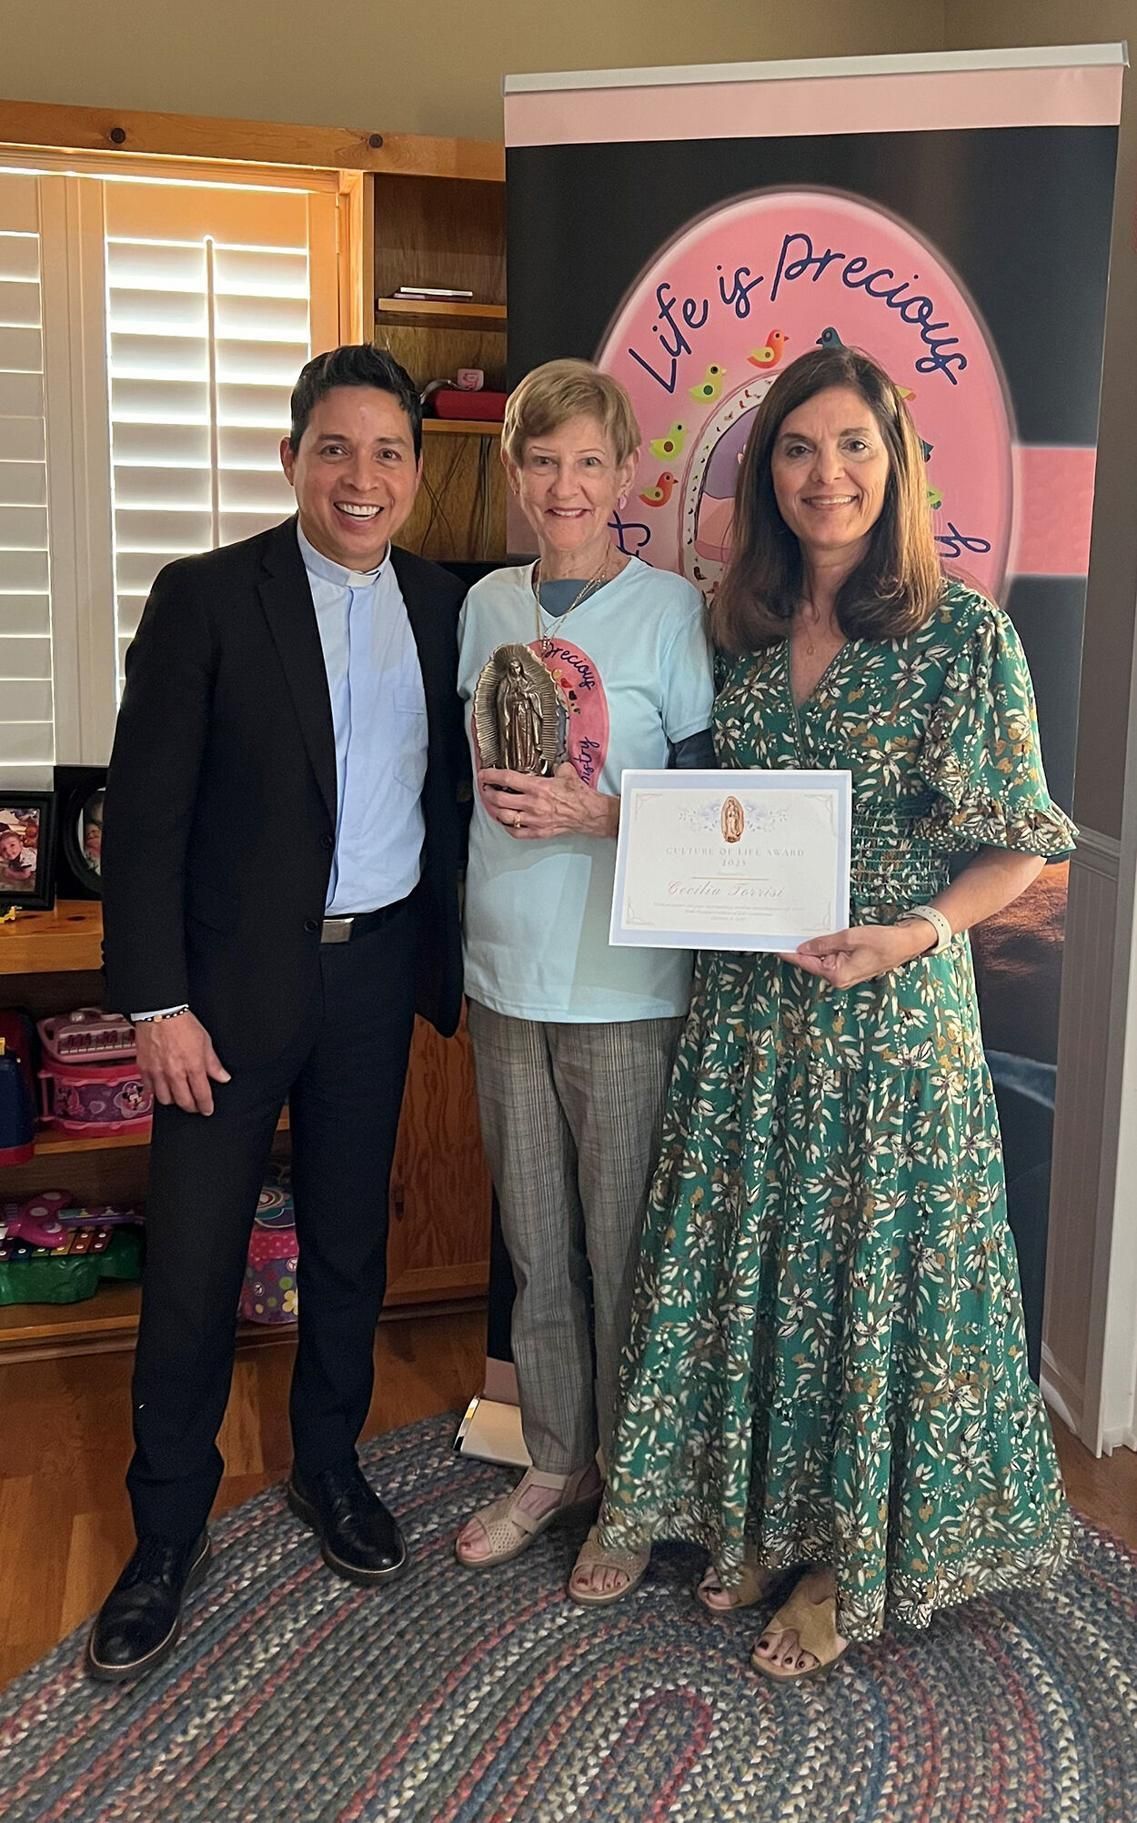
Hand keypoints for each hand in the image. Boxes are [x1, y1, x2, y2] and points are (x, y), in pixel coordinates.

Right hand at [135, 1011, 230, 1114]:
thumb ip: (213, 1063)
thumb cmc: (182, 1023)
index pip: (202, 1095)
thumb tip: (223, 1077)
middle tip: (195, 1106)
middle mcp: (175, 1073)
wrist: (159, 1012)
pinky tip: (161, 1088)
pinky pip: (149, 1090)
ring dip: (173, 1101)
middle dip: (191, 1107)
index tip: (207, 1110)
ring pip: (165, 1100)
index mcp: (193, 1066)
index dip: (206, 1106)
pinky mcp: (144, 1069)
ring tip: (178, 1096)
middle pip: (184, 1102)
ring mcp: (158, 1072)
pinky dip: (155, 1092)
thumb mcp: (205, 1042)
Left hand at [478, 763, 618, 840]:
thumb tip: (552, 764)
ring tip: (491, 804)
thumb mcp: (567, 772)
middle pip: (500, 800)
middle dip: (487, 794)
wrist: (590, 814)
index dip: (491, 776)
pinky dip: (507, 826)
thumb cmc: (580, 796)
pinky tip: (505, 821)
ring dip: (494, 810)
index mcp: (538, 787)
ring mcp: (534, 820)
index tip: (484, 774)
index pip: (507, 779)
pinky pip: (516, 832)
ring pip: (504, 817)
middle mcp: (533, 804)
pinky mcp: (538, 832)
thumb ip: (555, 766)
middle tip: (485, 789)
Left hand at [779, 920, 933, 988]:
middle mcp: (838, 978)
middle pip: (810, 961)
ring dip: (812, 945)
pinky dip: (823, 946)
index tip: (774, 943)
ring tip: (799, 929)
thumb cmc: (884, 942)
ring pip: (820, 958)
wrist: (906, 944)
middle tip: (785, 930)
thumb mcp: (851, 938)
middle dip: (799, 946)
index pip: (805, 962)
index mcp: (837, 975)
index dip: (789, 952)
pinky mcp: (848, 966)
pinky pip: (830, 956)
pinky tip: (818, 934)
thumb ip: (825, 943)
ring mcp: (843, 973)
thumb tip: (803, 947)